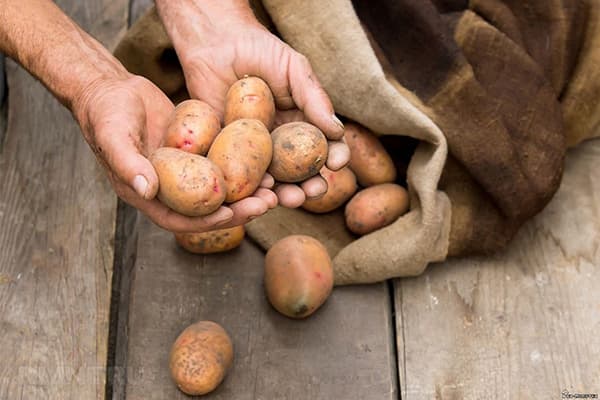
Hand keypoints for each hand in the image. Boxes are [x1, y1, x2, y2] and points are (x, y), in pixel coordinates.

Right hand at [73, 74, 276, 231]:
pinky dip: (242, 166)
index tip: (233, 214)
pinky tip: (266, 162)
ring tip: (274, 189)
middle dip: (239, 210)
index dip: (207, 221)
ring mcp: (184, 171)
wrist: (112, 88)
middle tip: (267, 203)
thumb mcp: (113, 135)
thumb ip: (127, 163)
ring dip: (247, 192)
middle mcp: (168, 188)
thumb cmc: (105, 112)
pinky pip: (221, 163)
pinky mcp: (196, 153)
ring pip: (219, 189)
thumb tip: (146, 190)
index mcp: (147, 194)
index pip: (180, 218)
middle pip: (207, 209)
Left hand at [156, 0, 350, 206]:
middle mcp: (281, 142)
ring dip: (283, 194)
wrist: (216, 43)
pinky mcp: (228, 153)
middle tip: (312, 192)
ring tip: (289, 199)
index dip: (334, 158)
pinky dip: (251, 189)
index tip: (338, 164)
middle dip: (309, 187)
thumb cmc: (259, 50)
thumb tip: (337, 131)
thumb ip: (315, 99)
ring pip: (273, 181)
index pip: (324, 147)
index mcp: (302, 124)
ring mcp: (255, 150)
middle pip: (300, 173)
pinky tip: (259, 191)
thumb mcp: (294, 69)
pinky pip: (241, 176)